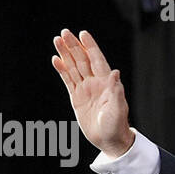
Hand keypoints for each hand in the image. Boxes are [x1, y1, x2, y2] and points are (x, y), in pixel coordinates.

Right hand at [50, 29, 134, 156]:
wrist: (109, 141)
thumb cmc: (117, 126)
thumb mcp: (118, 109)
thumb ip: (116, 91)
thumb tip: (115, 73)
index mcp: (107, 83)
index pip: (97, 60)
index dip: (90, 47)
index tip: (82, 34)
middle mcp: (96, 83)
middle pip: (83, 60)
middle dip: (74, 46)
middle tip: (64, 32)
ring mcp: (86, 89)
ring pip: (74, 67)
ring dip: (66, 54)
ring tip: (57, 40)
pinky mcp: (77, 98)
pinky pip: (68, 80)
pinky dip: (62, 70)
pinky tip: (56, 60)